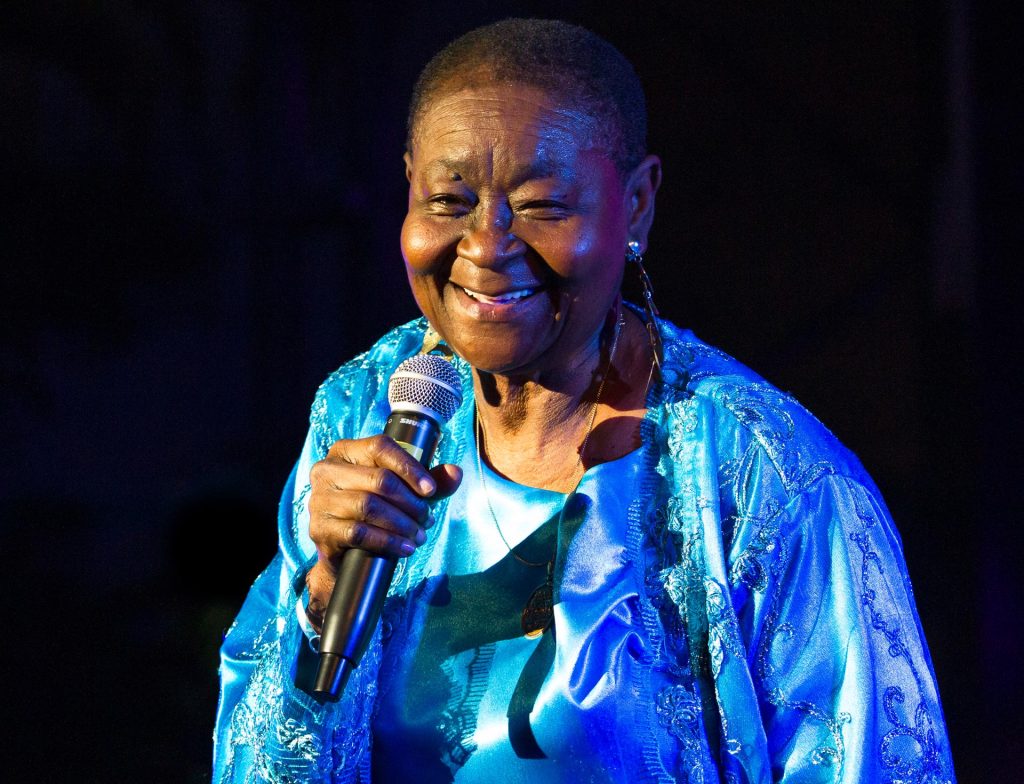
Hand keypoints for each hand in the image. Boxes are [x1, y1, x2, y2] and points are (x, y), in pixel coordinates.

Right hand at [305, 435, 461, 624]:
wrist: (347, 552)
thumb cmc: (377, 511)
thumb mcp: (406, 492)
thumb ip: (431, 481)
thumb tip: (456, 472)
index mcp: (346, 451)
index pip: (380, 446)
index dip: (410, 467)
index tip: (431, 490)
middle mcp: (327, 470)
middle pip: (379, 480)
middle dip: (410, 502)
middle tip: (427, 519)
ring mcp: (319, 500)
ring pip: (369, 507)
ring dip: (402, 523)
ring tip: (420, 535)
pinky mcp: (320, 529)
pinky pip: (358, 533)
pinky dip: (388, 541)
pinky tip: (405, 547)